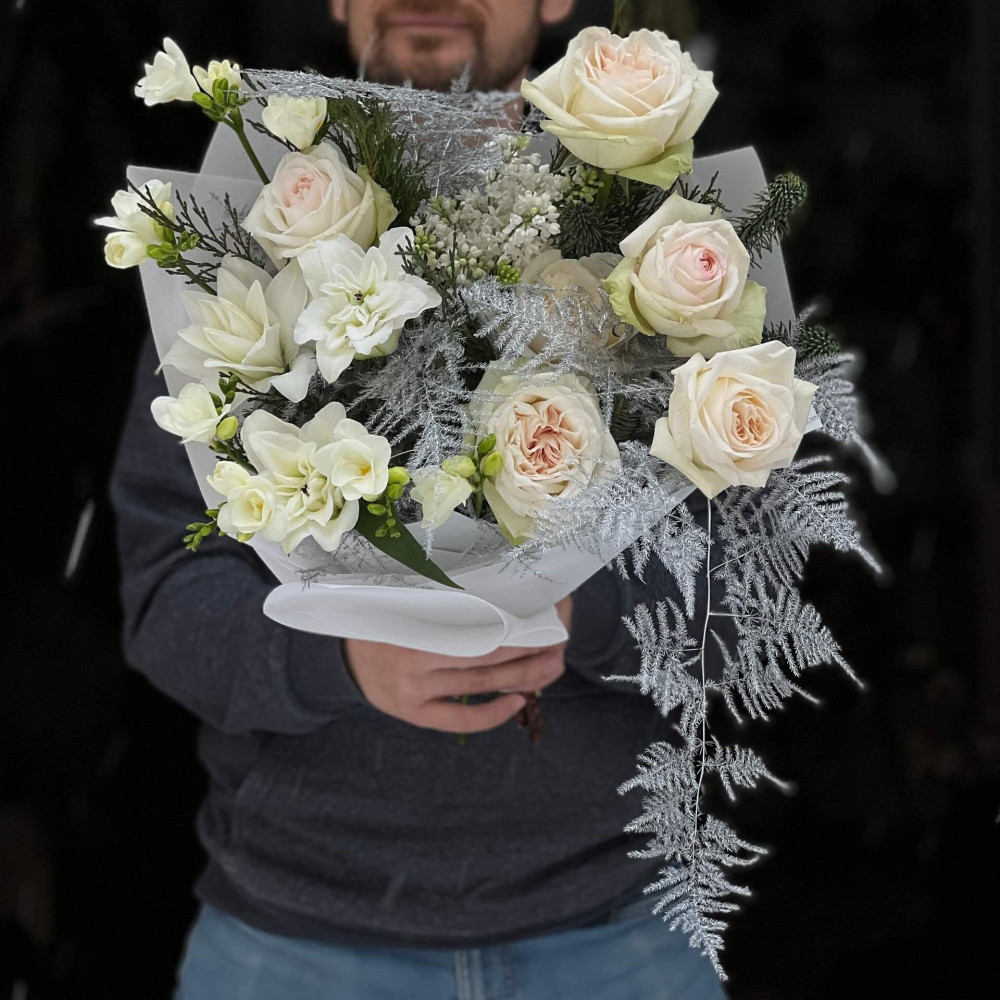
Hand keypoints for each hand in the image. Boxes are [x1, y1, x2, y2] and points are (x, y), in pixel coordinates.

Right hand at [344, 596, 572, 733]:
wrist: (343, 659)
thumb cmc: (386, 620)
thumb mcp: (407, 600)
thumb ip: (445, 597)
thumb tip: (502, 587)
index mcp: (414, 621)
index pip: (476, 624)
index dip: (514, 625)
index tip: (543, 617)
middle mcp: (414, 657)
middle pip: (484, 656)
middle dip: (527, 652)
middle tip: (558, 645)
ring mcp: (414, 689)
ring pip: (479, 685)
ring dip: (521, 678)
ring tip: (550, 668)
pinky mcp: (414, 713)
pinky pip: (460, 719)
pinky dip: (492, 714)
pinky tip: (518, 702)